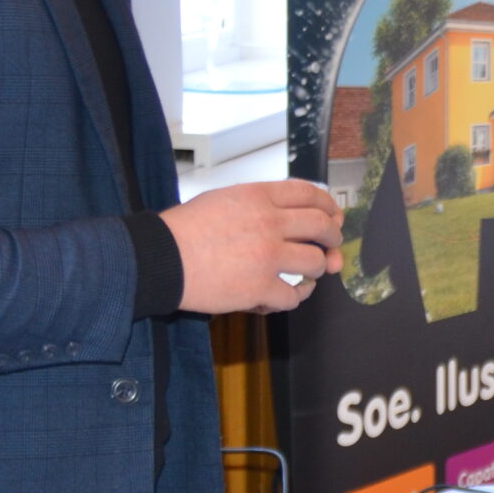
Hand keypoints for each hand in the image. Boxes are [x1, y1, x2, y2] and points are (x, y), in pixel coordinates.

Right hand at [161, 181, 345, 313]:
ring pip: (316, 263)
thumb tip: (291, 218)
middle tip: (332, 248)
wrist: (160, 259)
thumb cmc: (185, 230)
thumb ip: (260, 205)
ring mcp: (268, 257)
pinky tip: (281, 297)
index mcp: (258, 197)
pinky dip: (292, 298)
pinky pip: (294, 296)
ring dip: (315, 271)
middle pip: (322, 227)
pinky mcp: (260, 288)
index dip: (327, 205)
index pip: (309, 194)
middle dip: (333, 238)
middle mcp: (269, 223)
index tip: (333, 215)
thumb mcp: (223, 200)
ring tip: (305, 276)